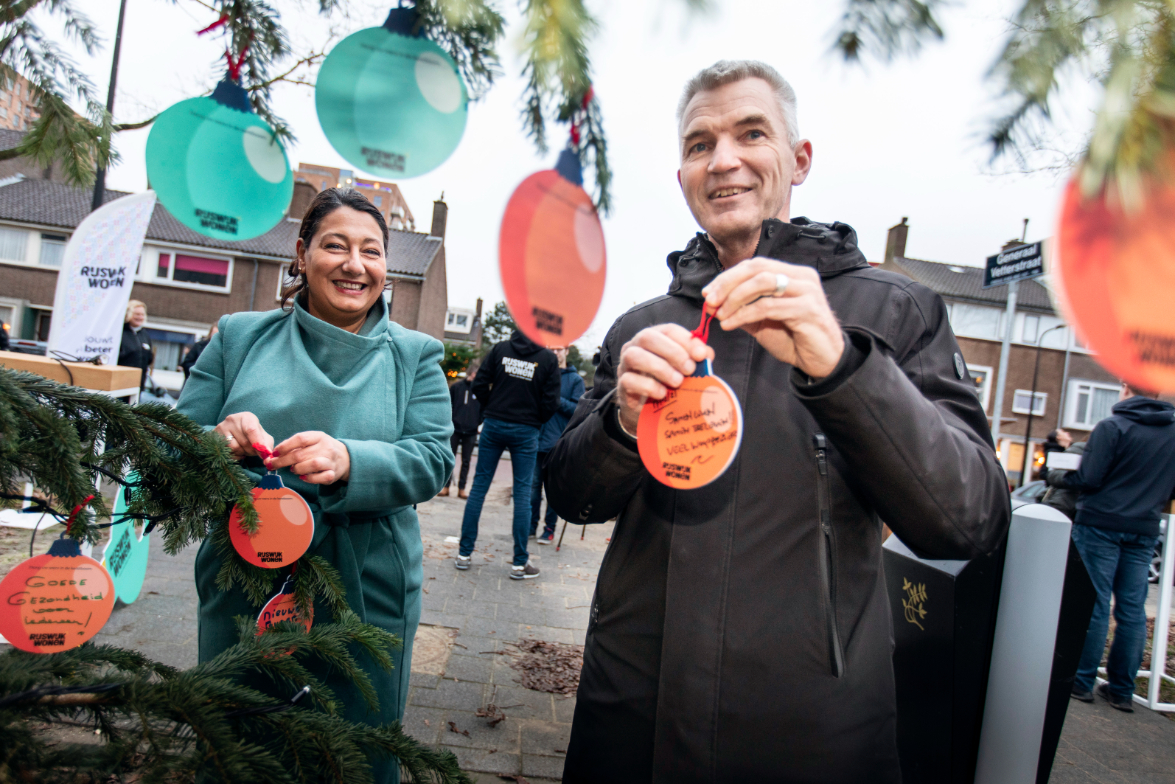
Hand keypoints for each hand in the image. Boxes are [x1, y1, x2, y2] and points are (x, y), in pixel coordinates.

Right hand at [213, 412, 273, 459]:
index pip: (251, 430)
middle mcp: (232, 419)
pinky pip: (226, 452)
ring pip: (234, 448)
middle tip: (254, 451)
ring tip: (245, 449)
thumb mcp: (262, 435)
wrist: (232, 431)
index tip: (264, 453)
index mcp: (247, 417)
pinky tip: (237, 451)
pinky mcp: (214, 436)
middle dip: (252, 450)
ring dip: (242, 453)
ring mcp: (221, 427)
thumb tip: (267, 454)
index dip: (258, 443)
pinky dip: (235, 455)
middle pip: (244, 442)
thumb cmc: (251, 434)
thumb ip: (267, 444)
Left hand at [268, 431, 350, 484]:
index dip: (285, 446)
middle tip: (273, 465)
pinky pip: (320, 478)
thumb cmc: (322, 449)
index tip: (274, 453)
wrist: (345, 457)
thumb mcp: (312, 441)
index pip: (300, 439)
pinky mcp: (333, 474)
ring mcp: (331, 461)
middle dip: (283, 461)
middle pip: (301, 454)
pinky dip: (309, 479)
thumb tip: (275, 454)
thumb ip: (295, 445)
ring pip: (312, 465)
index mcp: (319, 437)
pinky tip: (303, 477)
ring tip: (294, 469)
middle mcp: (326, 448)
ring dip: (298, 469)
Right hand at [616, 324, 713, 433]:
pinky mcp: (622, 385)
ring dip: (660, 368)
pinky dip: (650, 387)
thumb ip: (696, 359)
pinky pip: (629, 380)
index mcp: (654, 338)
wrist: (649, 409)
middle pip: (647, 337)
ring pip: (635, 356)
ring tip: (677, 382)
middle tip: (689, 369)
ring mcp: (625, 365)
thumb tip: (706, 353)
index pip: (667, 329)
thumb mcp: (685, 369)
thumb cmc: (668, 383)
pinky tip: (663, 394)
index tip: (701, 355)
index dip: (686, 340)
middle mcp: (635, 346)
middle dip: (673, 352)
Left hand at [702, 258, 844, 377]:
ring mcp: (807, 291)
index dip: (728, 276)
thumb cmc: (795, 339)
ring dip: (735, 298)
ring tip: (720, 315)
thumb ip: (743, 309)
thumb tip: (714, 304)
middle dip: (728, 283)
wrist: (822, 361)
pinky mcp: (807, 309)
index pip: (755, 265)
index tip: (708, 292)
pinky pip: (768, 307)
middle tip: (710, 301)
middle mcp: (802, 277)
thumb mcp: (763, 321)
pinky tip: (730, 324)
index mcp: (792, 274)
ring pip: (762, 283)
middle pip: (757, 268)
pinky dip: (743, 314)